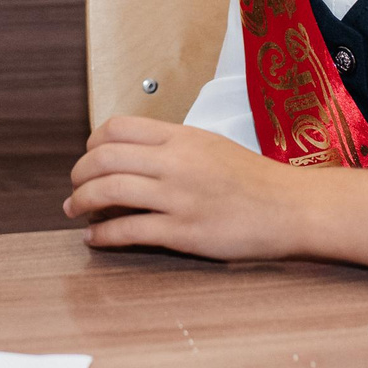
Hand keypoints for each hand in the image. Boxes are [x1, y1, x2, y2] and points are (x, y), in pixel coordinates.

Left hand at [63, 116, 313, 262]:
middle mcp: (175, 162)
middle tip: (74, 188)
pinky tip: (95, 240)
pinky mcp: (184, 232)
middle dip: (78, 175)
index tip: (89, 158)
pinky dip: (103, 236)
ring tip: (75, 211)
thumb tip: (133, 156)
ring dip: (82, 203)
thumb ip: (173, 147)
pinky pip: (129, 231)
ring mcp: (178, 197)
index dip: (92, 144)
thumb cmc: (255, 179)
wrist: (292, 207)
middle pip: (104, 159)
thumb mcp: (211, 146)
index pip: (117, 127)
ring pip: (109, 192)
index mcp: (181, 137)